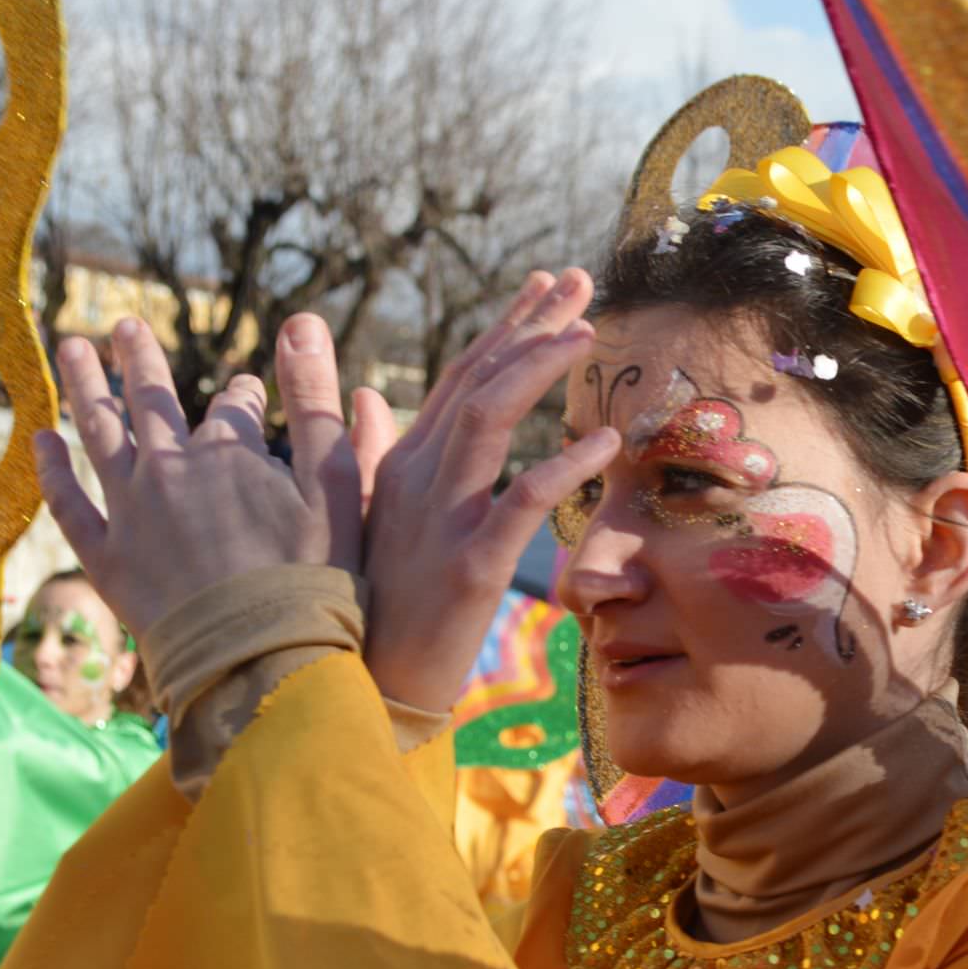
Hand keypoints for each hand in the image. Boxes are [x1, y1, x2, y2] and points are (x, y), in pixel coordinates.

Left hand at [33, 316, 362, 637]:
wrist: (261, 657)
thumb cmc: (315, 576)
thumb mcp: (337, 482)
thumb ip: (316, 400)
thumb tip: (301, 321)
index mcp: (229, 451)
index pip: (234, 404)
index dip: (243, 394)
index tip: (247, 390)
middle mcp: (171, 468)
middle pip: (150, 399)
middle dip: (138, 358)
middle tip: (123, 327)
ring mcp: (132, 511)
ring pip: (98, 433)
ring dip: (83, 385)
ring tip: (71, 348)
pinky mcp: (106, 557)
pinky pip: (68, 503)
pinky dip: (51, 468)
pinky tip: (41, 439)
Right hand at [347, 269, 619, 711]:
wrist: (364, 689)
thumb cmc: (370, 606)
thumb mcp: (367, 519)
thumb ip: (367, 450)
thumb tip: (366, 395)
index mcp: (406, 464)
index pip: (463, 377)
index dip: (506, 328)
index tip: (546, 286)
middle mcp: (421, 477)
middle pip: (480, 381)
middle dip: (529, 325)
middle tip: (580, 279)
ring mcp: (444, 518)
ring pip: (489, 420)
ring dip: (537, 369)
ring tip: (586, 332)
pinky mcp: (470, 566)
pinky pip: (520, 502)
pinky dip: (561, 466)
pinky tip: (603, 440)